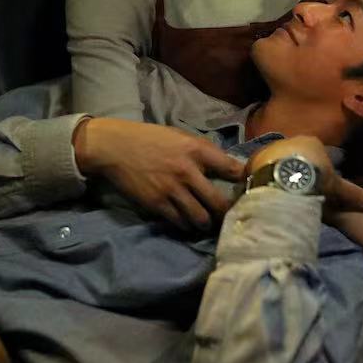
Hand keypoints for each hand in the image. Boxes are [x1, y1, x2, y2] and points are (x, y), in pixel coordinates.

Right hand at [73, 117, 244, 230]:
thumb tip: (228, 167)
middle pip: (219, 203)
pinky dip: (187, 225)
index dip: (243, 182)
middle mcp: (188, 171)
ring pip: (200, 218)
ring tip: (207, 222)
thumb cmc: (151, 139)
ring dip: (206, 223)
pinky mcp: (157, 204)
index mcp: (197, 150)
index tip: (247, 190)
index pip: (232, 169)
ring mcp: (172, 190)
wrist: (116, 147)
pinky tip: (188, 222)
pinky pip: (180, 222)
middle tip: (229, 217)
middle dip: (226, 213)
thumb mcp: (181, 137)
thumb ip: (203, 151)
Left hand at [245, 136, 362, 214]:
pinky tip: (263, 191)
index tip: (315, 183)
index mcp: (311, 142)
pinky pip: (257, 169)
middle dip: (294, 171)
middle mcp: (289, 140)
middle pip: (293, 156)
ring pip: (274, 161)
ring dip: (276, 174)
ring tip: (280, 194)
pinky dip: (260, 179)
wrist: (285, 177)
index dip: (316, 169)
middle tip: (296, 190)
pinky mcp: (254, 159)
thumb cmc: (314, 177)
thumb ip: (355, 195)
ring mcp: (270, 148)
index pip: (315, 153)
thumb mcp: (337, 187)